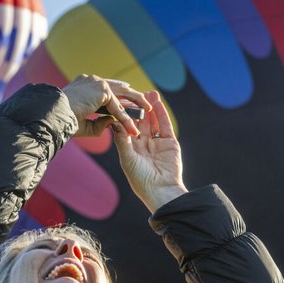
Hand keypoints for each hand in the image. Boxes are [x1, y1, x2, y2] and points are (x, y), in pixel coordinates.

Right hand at [61, 75, 151, 137]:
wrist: (53, 117)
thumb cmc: (64, 122)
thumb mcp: (84, 124)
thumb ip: (99, 123)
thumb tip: (112, 122)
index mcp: (84, 85)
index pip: (107, 89)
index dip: (120, 95)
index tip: (130, 101)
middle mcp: (91, 80)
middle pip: (118, 87)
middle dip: (133, 96)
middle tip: (145, 104)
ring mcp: (96, 82)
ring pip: (121, 94)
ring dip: (135, 103)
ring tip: (147, 110)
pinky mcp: (101, 89)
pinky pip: (117, 105)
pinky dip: (125, 117)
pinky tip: (132, 126)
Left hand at [113, 91, 187, 211]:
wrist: (161, 191)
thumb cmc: (141, 179)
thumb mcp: (127, 158)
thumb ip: (122, 139)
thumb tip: (113, 122)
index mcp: (131, 148)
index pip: (127, 127)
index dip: (125, 114)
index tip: (121, 100)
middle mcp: (144, 144)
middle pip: (141, 121)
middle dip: (139, 107)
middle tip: (136, 91)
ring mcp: (157, 143)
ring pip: (153, 121)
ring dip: (151, 107)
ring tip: (149, 93)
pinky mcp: (170, 143)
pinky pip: (165, 126)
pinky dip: (162, 114)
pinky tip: (158, 103)